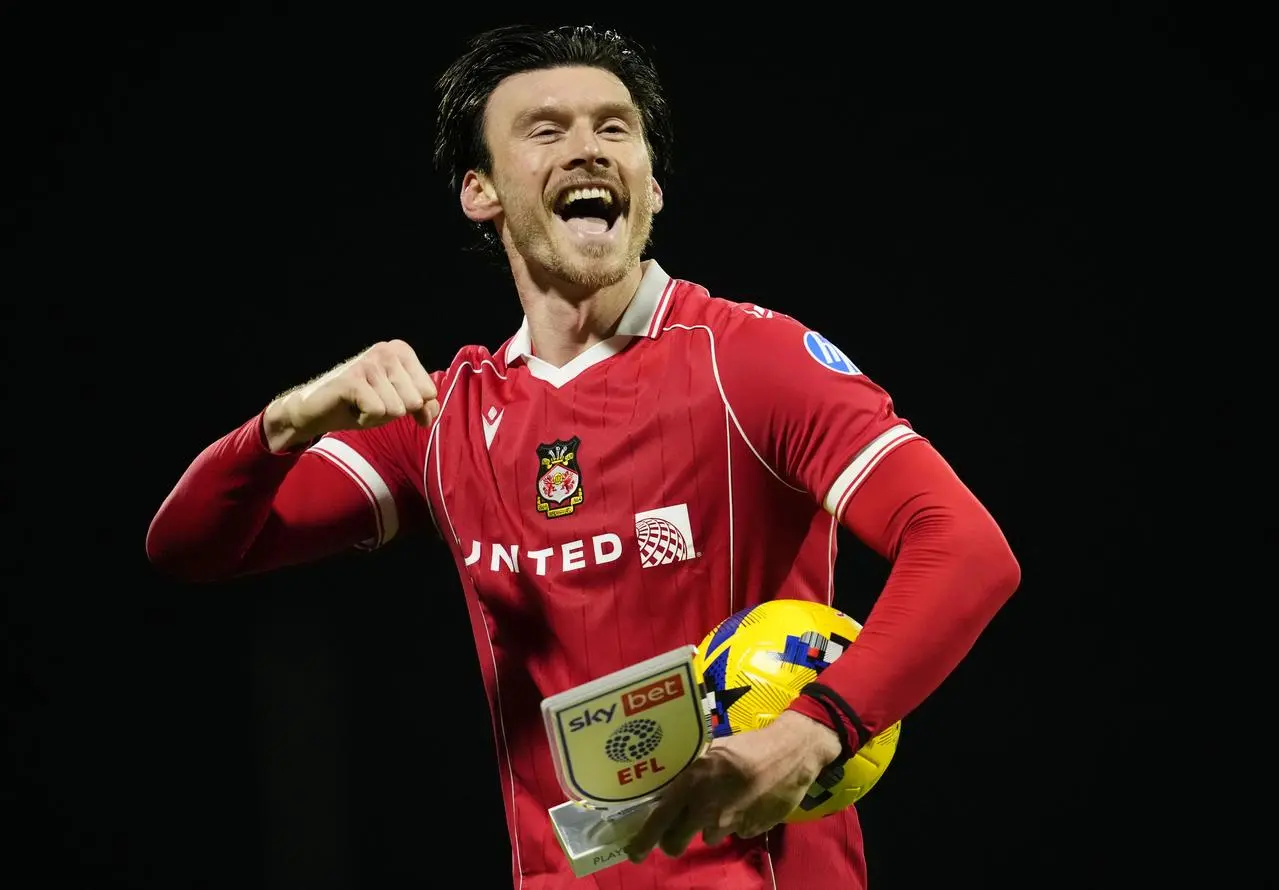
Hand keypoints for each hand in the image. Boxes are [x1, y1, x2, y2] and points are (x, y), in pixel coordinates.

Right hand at [263, 340, 439, 451]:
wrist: (318, 410)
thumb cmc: (361, 404)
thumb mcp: (398, 404)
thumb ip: (423, 405)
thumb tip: (431, 412)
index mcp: (400, 351)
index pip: (430, 392)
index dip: (413, 407)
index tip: (389, 400)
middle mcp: (386, 351)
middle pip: (415, 400)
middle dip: (394, 412)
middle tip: (371, 403)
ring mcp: (368, 363)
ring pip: (396, 408)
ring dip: (377, 417)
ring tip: (360, 405)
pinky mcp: (352, 379)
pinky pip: (378, 412)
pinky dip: (366, 419)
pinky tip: (352, 408)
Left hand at [623, 711, 840, 862]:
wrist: (792, 753)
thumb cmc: (749, 745)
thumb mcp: (712, 750)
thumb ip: (691, 773)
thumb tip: (672, 788)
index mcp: (691, 785)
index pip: (658, 821)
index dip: (642, 840)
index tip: (633, 852)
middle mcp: (706, 810)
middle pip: (675, 842)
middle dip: (672, 840)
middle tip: (677, 830)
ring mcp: (729, 825)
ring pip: (707, 837)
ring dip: (708, 827)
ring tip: (722, 804)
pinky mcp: (750, 831)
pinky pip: (734, 833)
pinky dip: (735, 823)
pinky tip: (745, 803)